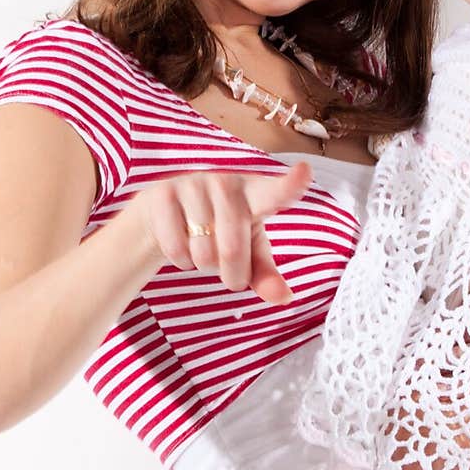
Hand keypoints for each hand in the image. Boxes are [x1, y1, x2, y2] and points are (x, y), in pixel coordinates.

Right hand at [125, 162, 313, 302]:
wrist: (164, 216)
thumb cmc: (218, 231)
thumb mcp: (248, 252)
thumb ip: (266, 275)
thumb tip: (284, 298)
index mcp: (255, 194)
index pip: (276, 191)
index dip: (291, 184)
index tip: (305, 172)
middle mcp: (226, 184)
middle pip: (232, 250)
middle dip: (230, 274)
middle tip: (228, 271)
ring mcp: (193, 185)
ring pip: (202, 253)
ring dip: (202, 265)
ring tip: (201, 247)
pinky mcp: (164, 195)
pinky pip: (176, 249)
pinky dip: (180, 260)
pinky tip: (182, 243)